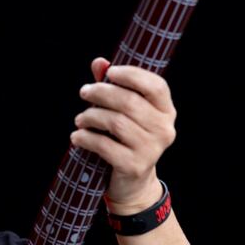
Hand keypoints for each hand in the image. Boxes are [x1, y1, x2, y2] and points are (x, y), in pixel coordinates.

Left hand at [70, 56, 176, 209]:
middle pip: (130, 102)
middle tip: (84, 92)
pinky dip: (87, 138)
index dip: (132, 75)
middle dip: (102, 93)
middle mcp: (164, 129)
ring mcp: (151, 149)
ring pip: (116, 122)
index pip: (156, 86)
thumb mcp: (123, 112)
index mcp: (166, 111)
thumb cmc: (126, 139)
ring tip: (80, 119)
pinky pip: (105, 145)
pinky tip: (77, 136)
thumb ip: (113, 86)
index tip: (109, 73)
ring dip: (91, 116)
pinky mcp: (134, 165)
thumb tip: (99, 62)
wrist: (132, 182)